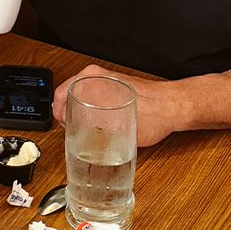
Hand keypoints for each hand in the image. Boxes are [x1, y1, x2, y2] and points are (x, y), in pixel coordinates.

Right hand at [52, 64, 186, 147]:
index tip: (64, 130)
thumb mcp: (117, 132)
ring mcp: (104, 78)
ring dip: (78, 111)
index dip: (59, 118)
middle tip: (72, 132)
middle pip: (68, 95)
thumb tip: (86, 153)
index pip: (60, 97)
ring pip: (79, 95)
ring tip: (83, 129)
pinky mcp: (114, 83)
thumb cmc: (151, 115)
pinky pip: (92, 94)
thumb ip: (97, 139)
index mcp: (89, 80)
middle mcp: (94, 76)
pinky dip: (90, 107)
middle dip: (67, 115)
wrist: (172, 106)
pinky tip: (96, 121)